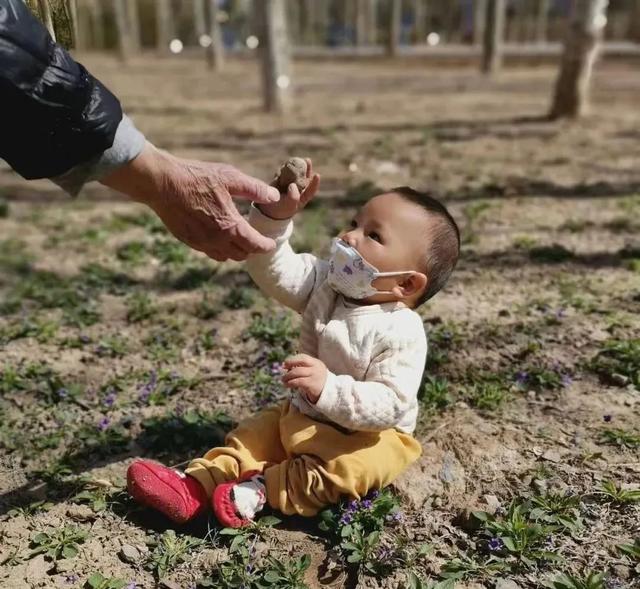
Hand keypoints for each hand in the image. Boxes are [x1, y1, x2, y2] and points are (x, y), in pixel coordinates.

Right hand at [100, 142, 280, 260]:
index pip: (256, 245)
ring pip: (226, 257)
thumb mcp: (230, 177)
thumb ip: (255, 189)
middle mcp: (217, 240)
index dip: (267, 246)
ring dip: (236, 251)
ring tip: (240, 238)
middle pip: (242, 255)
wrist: (162, 183)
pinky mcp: (189, 242)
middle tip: (256, 238)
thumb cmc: (197, 177)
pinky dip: (220, 249)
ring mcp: (202, 243)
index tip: (272, 242)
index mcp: (230, 226)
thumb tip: (275, 196)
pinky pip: (210, 253)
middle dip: (252, 248)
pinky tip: (220, 236)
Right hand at [258, 158, 319, 220]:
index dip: (315, 183)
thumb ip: (292, 197)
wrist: (269, 208)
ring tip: (290, 164)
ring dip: (294, 166)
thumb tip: (293, 185)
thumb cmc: (282, 208)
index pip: (311, 190)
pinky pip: (284, 172)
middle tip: (307, 160)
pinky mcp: (282, 179)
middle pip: (305, 177)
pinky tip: (279, 173)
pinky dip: (282, 170)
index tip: (317, 175)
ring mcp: (290, 183)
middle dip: (307, 168)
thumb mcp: (288, 205)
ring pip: (295, 172)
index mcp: (304, 197)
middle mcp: (299, 189)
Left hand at [282, 354, 327, 403]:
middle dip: (290, 365)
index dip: (293, 359)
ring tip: (283, 380)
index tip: (285, 363)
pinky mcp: (312, 385)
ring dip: (287, 376)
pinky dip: (290, 383)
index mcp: (316, 363)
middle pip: (301, 363)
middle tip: (283, 370)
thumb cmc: (317, 381)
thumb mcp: (312, 372)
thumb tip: (286, 367)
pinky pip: (298, 382)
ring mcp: (315, 376)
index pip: (303, 357)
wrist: (329, 394)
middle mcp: (316, 368)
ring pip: (298, 372)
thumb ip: (303, 368)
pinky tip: (287, 385)